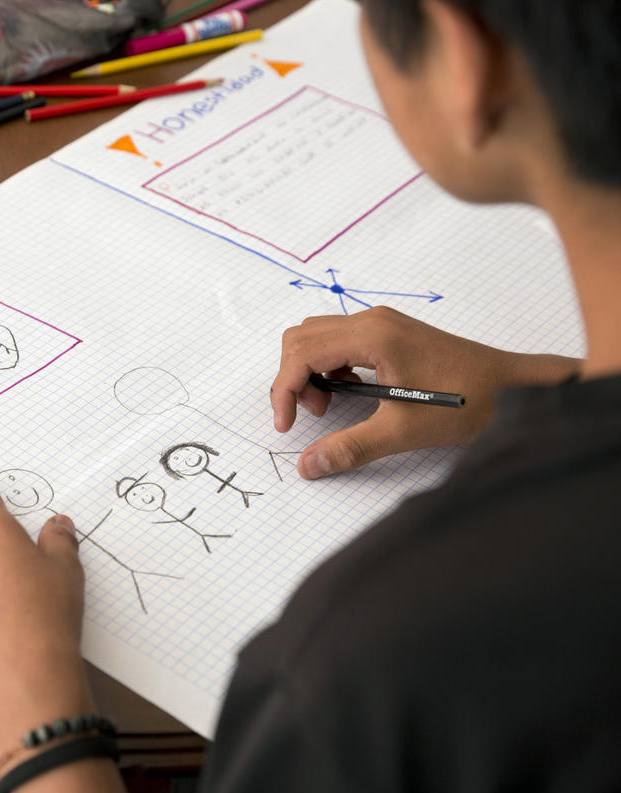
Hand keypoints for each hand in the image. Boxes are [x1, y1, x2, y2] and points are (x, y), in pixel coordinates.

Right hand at [272, 306, 579, 477]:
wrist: (514, 387)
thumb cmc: (468, 402)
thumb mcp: (404, 431)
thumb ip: (350, 447)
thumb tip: (308, 466)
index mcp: (372, 336)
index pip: (301, 353)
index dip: (284, 390)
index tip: (287, 425)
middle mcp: (372, 320)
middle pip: (300, 338)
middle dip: (294, 379)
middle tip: (317, 414)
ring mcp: (381, 323)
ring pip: (316, 337)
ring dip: (310, 371)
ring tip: (332, 405)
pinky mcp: (389, 332)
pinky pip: (338, 340)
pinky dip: (330, 366)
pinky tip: (354, 393)